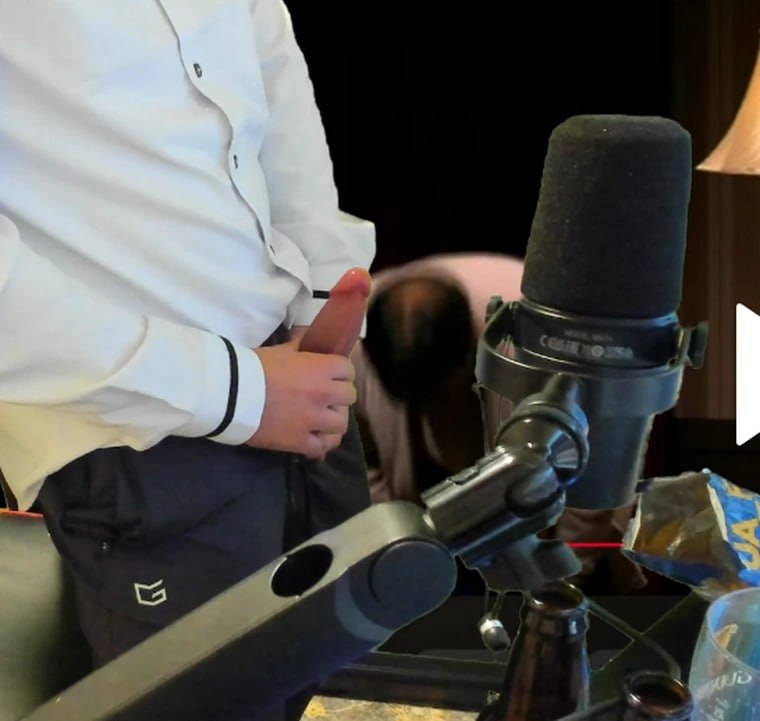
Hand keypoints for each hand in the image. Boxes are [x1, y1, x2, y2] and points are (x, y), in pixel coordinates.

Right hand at [246, 338, 355, 457]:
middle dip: (339, 394)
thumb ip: (300, 347)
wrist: (229, 393)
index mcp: (320, 369)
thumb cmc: (253, 366)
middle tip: (327, 395)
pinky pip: (322, 447)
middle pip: (349, 396)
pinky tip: (316, 438)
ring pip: (341, 424)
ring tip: (323, 418)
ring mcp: (313, 420)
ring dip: (334, 419)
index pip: (347, 369)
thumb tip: (308, 339)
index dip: (340, 371)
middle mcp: (323, 394)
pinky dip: (322, 443)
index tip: (332, 374)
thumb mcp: (281, 350)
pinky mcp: (299, 441)